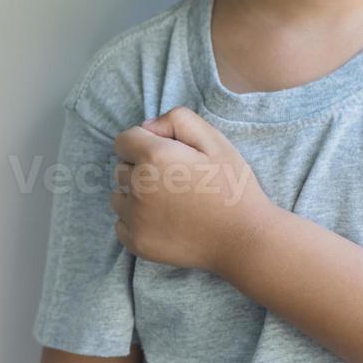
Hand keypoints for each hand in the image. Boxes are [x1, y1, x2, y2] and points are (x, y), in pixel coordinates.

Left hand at [110, 106, 275, 272]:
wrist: (242, 238)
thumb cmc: (232, 186)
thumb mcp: (215, 140)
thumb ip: (178, 120)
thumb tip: (148, 127)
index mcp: (155, 157)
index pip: (124, 140)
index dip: (146, 142)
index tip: (168, 154)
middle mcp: (138, 187)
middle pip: (121, 168)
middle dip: (141, 168)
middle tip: (175, 179)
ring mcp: (135, 218)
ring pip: (119, 196)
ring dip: (137, 195)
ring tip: (170, 201)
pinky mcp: (136, 242)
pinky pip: (121, 223)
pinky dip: (137, 220)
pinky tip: (166, 220)